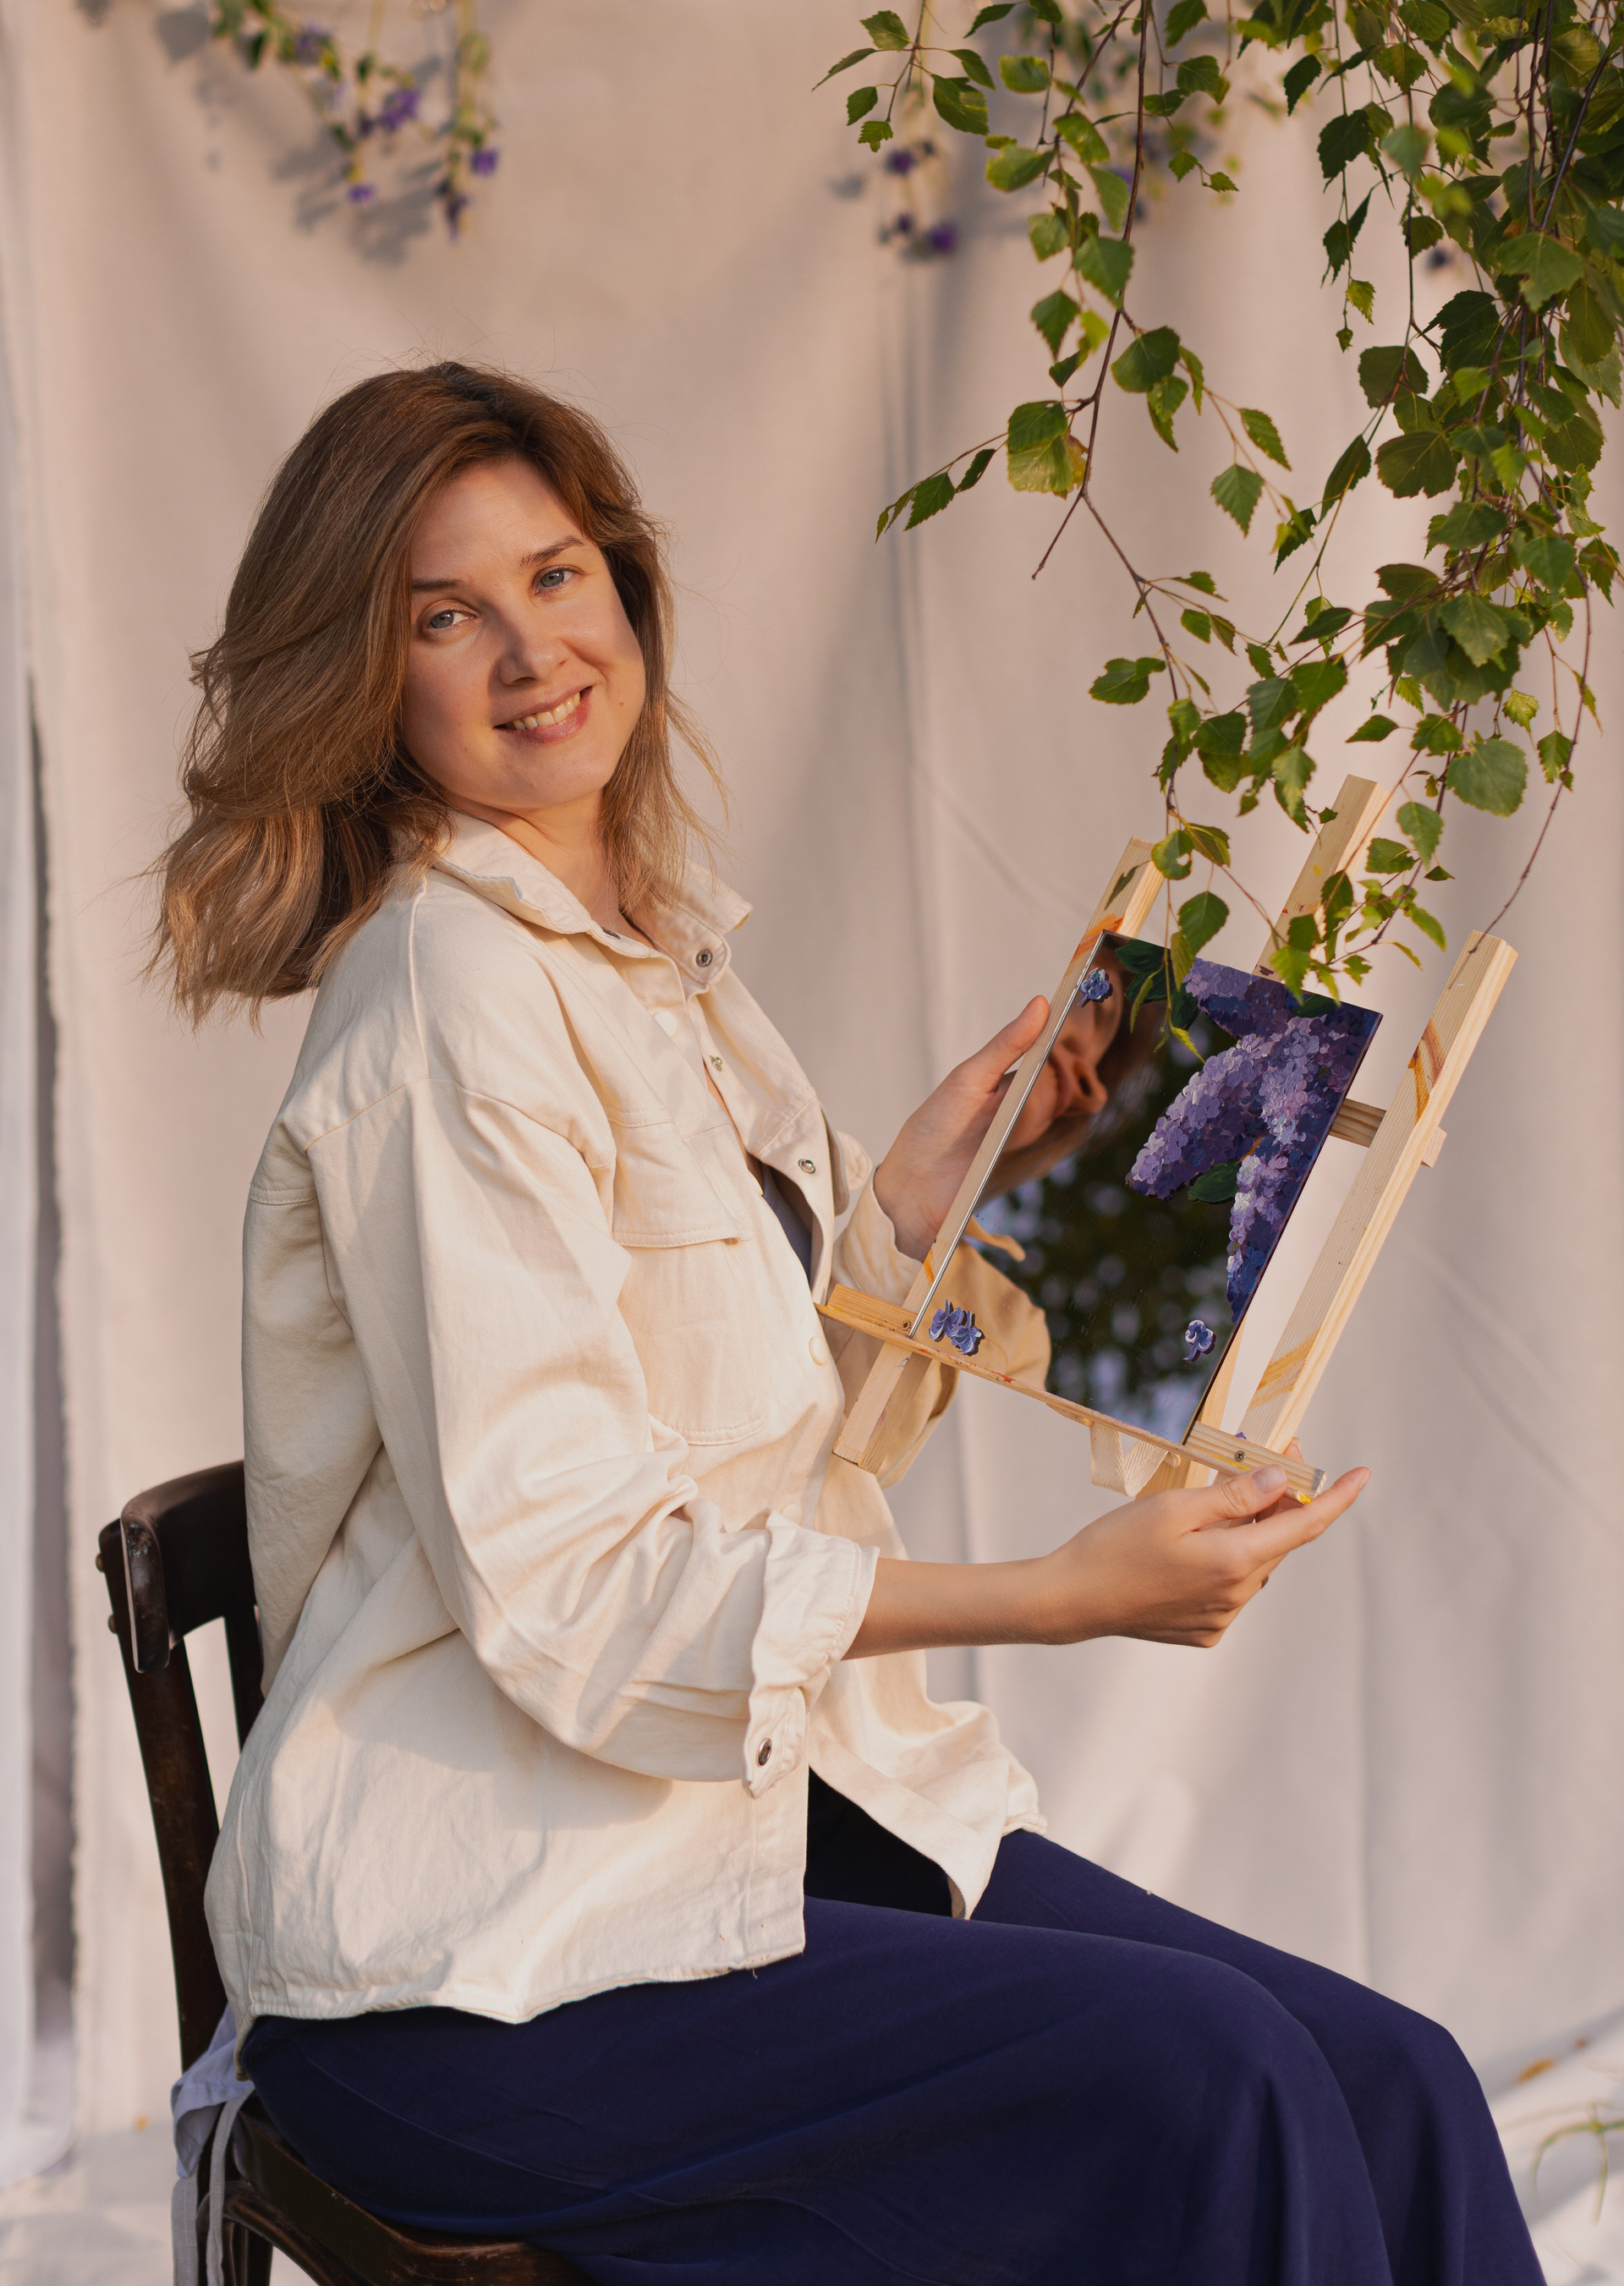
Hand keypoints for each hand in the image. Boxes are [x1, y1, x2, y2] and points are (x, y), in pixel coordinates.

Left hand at [872, 998, 1049, 1262]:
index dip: (1057, 1037)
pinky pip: (1045, 1126)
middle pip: (1056, 1072)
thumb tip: (1041, 1003)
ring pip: (1054, 1099)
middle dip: (1045, 1080)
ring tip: (1000, 1123)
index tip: (1074, 1018)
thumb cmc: (934, 1126)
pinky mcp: (1023, 1148)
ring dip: (1035, 1107)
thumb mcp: (970, 1078)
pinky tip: (1008, 1137)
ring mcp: (1022, 1120)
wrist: (918, 1186)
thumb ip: (1007, 1044)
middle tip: (1014, 1094)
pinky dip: (1033, 1125)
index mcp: (1000, 1069)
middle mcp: (1015, 1091)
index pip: (1044, 1045)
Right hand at [1030, 1458, 1368, 1646]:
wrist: (1071, 1599)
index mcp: (1236, 1560)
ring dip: (1248, 1531)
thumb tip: (1281, 1481)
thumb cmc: (1115, 1545)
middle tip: (1270, 1456)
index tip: (1363, 1475)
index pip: (1305, 1523)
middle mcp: (1238, 1595)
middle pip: (1277, 1539)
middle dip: (1280, 1500)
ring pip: (1254, 1562)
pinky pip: (1231, 1587)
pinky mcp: (1204, 1630)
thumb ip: (1233, 1496)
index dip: (1337, 1496)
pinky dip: (1224, 1560)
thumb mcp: (1174, 1507)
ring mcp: (1222, 1617)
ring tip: (1212, 1503)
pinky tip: (1188, 1548)